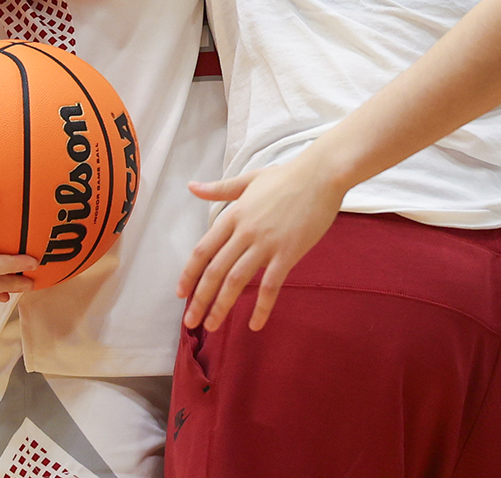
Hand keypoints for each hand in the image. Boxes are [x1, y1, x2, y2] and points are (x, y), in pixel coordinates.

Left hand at [177, 156, 345, 332]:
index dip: (189, 274)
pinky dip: (261, 307)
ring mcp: (266, 243)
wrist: (321, 175)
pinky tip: (255, 324)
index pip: (203, 250)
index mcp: (233, 215)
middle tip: (190, 322)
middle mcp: (244, 231)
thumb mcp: (248, 180)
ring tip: (212, 326)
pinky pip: (270, 286)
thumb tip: (191, 187)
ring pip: (236, 281)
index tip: (180, 293)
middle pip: (215, 271)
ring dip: (221, 306)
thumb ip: (218, 189)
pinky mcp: (288, 253)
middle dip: (200, 299)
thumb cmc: (286, 177)